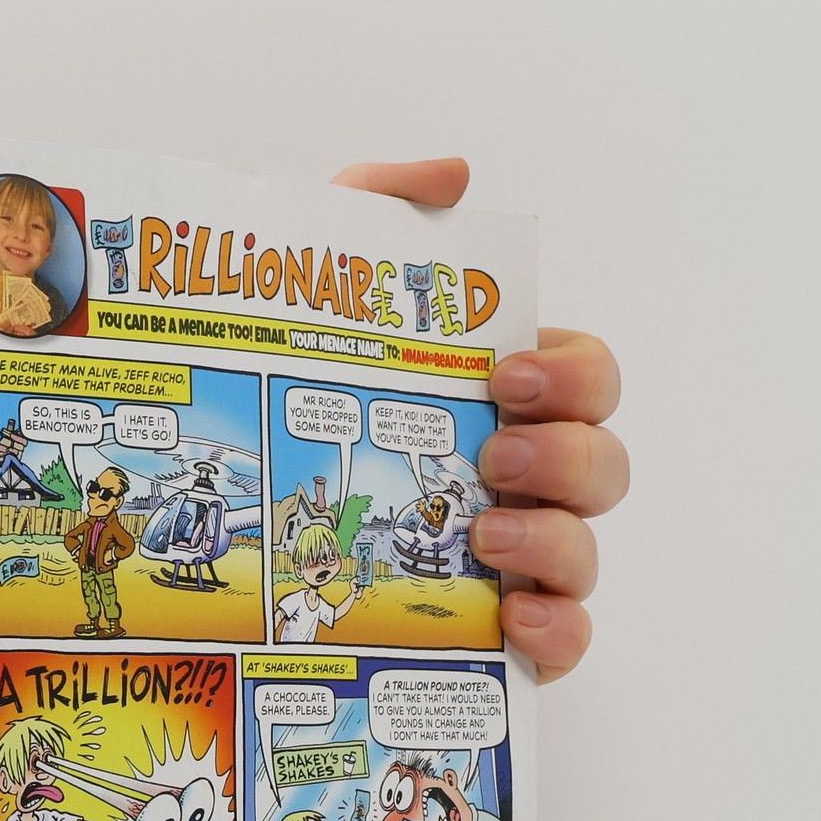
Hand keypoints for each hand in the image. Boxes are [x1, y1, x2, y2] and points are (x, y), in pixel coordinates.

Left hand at [333, 157, 622, 680]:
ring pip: (586, 554)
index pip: (589, 377)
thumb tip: (457, 177)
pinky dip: (559, 632)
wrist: (216, 531)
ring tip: (485, 533)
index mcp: (501, 406)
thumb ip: (374, 212)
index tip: (510, 375)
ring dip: (554, 539)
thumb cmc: (285, 402)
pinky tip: (516, 620)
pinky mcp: (497, 641)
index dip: (576, 374)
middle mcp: (523, 485)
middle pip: (604, 465)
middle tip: (497, 453)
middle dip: (567, 455)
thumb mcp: (313, 291)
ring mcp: (515, 566)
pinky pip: (565, 642)